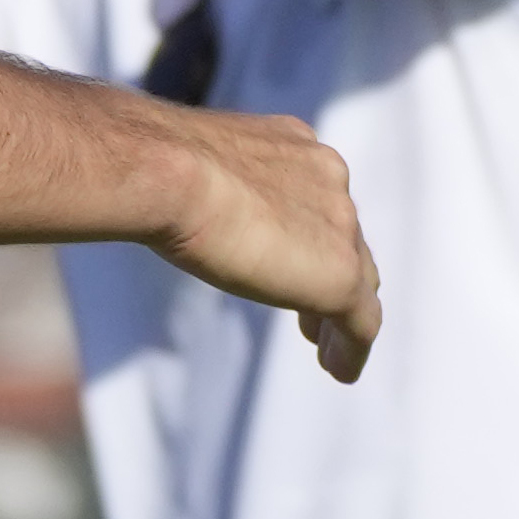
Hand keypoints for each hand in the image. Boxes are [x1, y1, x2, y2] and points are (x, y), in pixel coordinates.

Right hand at [148, 106, 381, 383]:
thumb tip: (169, 195)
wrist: (167, 173)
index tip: (287, 260)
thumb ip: (205, 183)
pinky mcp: (340, 277)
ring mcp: (340, 228)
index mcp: (294, 146)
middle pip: (344, 238)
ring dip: (341, 316)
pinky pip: (360, 323)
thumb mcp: (189, 167)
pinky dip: (351, 350)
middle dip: (329, 271)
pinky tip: (338, 371)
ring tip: (326, 348)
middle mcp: (328, 179)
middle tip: (311, 312)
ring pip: (357, 280)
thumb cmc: (158, 166)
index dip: (308, 235)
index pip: (315, 199)